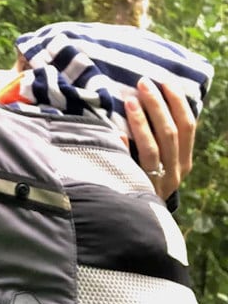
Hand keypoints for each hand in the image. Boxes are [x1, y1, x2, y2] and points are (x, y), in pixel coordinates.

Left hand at [124, 77, 195, 200]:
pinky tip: (115, 134)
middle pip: (170, 134)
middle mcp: (175, 172)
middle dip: (157, 105)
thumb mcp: (163, 163)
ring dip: (141, 122)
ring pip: (152, 148)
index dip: (178, 103)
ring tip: (129, 100)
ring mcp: (156, 182)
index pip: (187, 127)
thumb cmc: (148, 181)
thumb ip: (161, 138)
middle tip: (143, 83)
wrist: (139, 222)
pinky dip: (124, 149)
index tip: (165, 81)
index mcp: (184, 161)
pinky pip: (130, 167)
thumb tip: (149, 100)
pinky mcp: (137, 190)